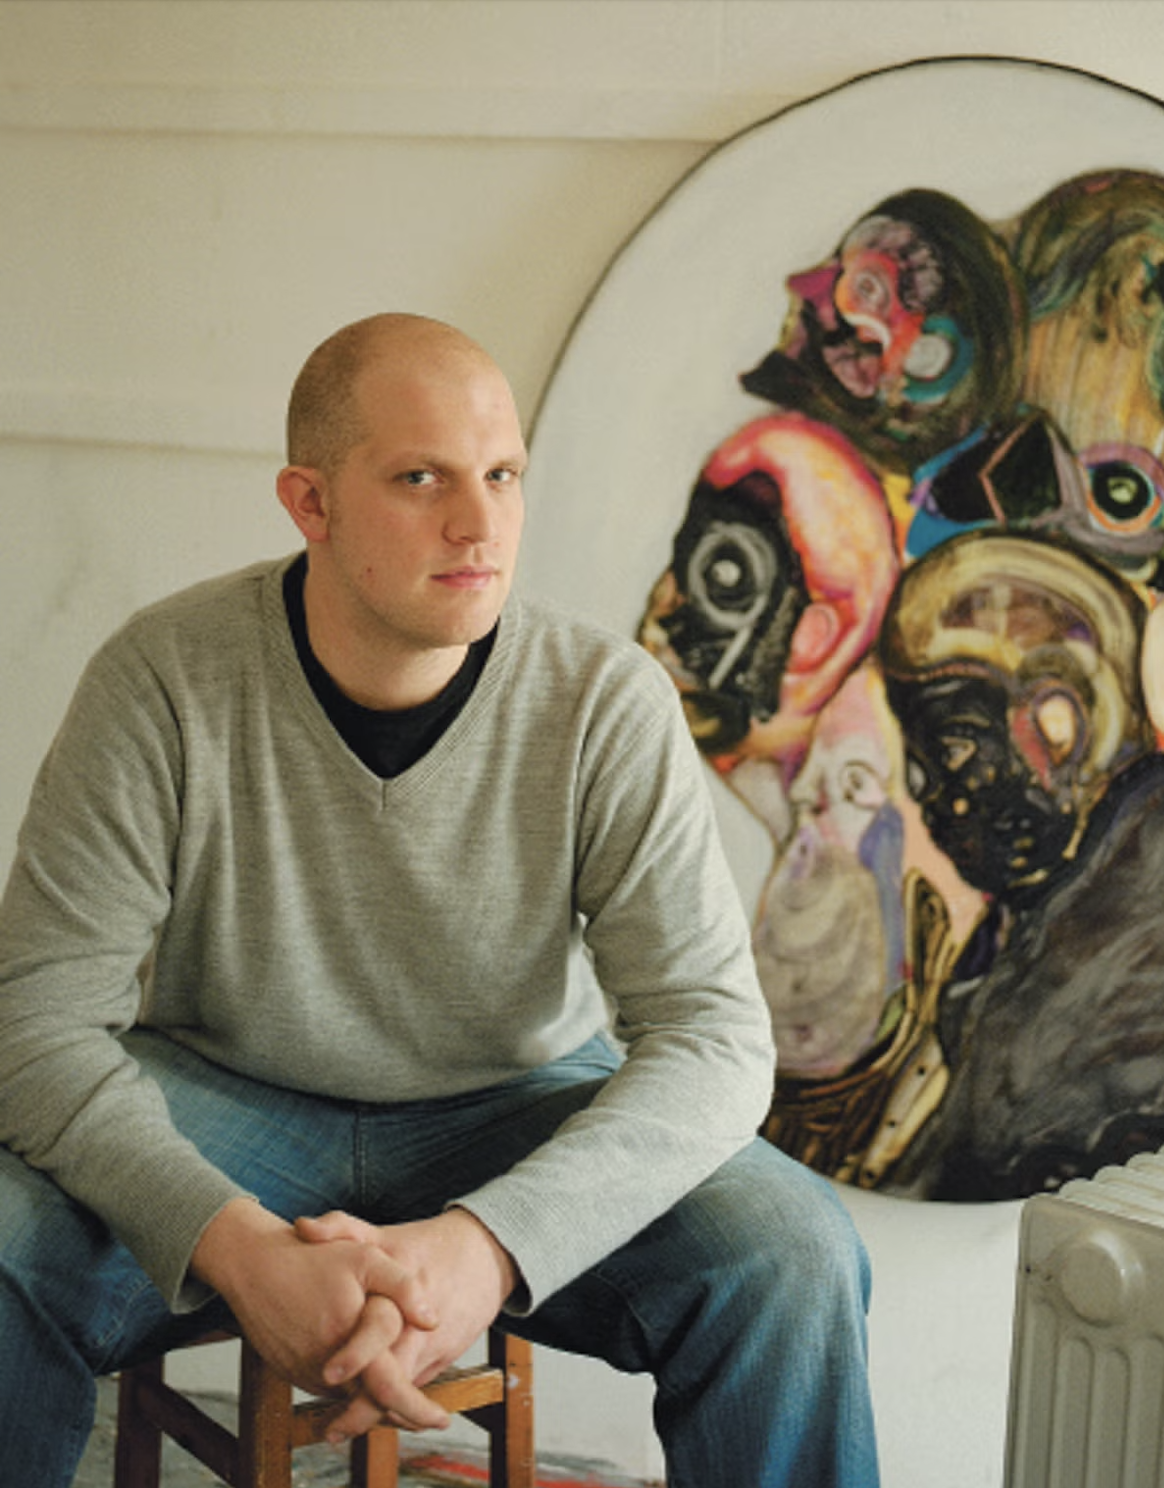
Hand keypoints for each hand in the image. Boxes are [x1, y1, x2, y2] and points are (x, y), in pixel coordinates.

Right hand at [189, 1197, 439, 1420]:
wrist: (254, 1267)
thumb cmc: (314, 1258)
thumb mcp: (366, 1258)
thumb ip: (403, 1288)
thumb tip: (433, 1322)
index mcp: (351, 1344)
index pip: (390, 1391)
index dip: (419, 1410)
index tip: (442, 1419)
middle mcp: (327, 1370)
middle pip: (372, 1405)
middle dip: (404, 1413)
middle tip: (432, 1418)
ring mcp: (308, 1375)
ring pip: (351, 1400)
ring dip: (376, 1402)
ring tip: (406, 1401)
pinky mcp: (294, 1373)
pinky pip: (331, 1389)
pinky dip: (353, 1389)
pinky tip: (367, 1376)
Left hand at [295, 1207, 517, 1440]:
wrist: (486, 1255)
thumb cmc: (426, 1245)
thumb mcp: (383, 1234)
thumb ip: (341, 1227)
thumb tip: (301, 1227)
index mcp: (401, 1294)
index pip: (379, 1336)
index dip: (355, 1359)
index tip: (329, 1375)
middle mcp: (420, 1326)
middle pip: (393, 1379)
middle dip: (363, 1410)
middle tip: (333, 1429)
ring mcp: (435, 1346)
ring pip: (404, 1393)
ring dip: (376, 1413)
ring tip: (343, 1426)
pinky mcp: (444, 1358)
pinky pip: (416, 1390)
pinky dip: (395, 1404)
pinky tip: (373, 1410)